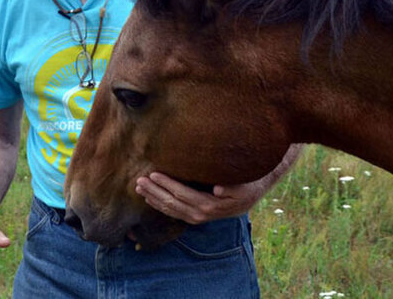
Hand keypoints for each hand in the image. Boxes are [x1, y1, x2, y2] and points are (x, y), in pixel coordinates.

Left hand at [136, 172, 267, 224]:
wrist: (253, 195)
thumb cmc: (246, 185)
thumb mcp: (243, 185)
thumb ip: (231, 187)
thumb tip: (218, 188)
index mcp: (210, 206)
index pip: (181, 194)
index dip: (166, 185)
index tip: (153, 174)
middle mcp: (200, 214)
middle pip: (171, 203)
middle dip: (154, 192)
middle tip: (138, 181)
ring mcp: (196, 217)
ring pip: (170, 209)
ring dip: (153, 199)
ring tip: (139, 188)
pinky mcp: (195, 216)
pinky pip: (173, 212)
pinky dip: (160, 205)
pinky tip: (150, 198)